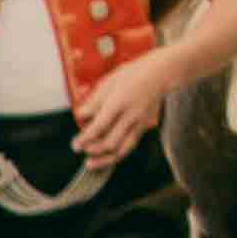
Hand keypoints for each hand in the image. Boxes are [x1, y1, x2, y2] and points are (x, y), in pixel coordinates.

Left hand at [74, 49, 174, 167]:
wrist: (161, 73)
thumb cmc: (133, 75)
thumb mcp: (108, 83)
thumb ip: (93, 102)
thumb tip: (80, 116)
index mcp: (119, 102)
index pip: (99, 127)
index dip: (85, 139)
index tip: (75, 144)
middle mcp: (131, 115)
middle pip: (110, 142)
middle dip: (93, 150)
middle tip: (81, 149)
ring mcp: (140, 123)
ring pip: (122, 150)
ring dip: (105, 160)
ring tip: (91, 163)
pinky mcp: (145, 127)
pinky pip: (130, 146)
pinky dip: (116, 155)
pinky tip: (105, 158)